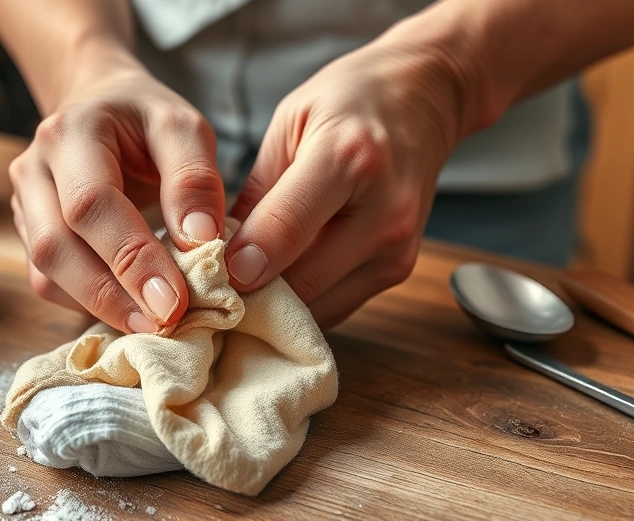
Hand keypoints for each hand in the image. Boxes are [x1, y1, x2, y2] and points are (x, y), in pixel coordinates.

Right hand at [9, 64, 224, 333]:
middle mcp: (34, 168)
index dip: (132, 257)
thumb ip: (194, 178)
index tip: (175, 299)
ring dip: (99, 307)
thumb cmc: (146, 121)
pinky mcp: (29, 234)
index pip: (91, 204)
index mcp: (72, 132)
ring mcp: (23, 204)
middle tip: (166, 322)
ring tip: (153, 324)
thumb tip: (200, 240)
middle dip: (112, 294)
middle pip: (57, 246)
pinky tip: (130, 311)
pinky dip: (88, 304)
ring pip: (46, 273)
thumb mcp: (183, 127)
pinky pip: (48, 283)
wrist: (101, 107)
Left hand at [225, 31, 475, 327]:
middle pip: (304, 281)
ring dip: (276, 307)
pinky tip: (277, 288)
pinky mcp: (399, 270)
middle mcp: (385, 212)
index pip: (287, 228)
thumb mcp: (289, 124)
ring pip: (319, 307)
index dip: (240, 261)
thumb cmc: (350, 102)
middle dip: (251, 293)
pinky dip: (302, 304)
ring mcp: (398, 249)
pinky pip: (336, 307)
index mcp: (349, 159)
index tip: (208, 275)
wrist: (425, 100)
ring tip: (239, 291)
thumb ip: (256, 191)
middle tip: (209, 291)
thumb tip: (217, 252)